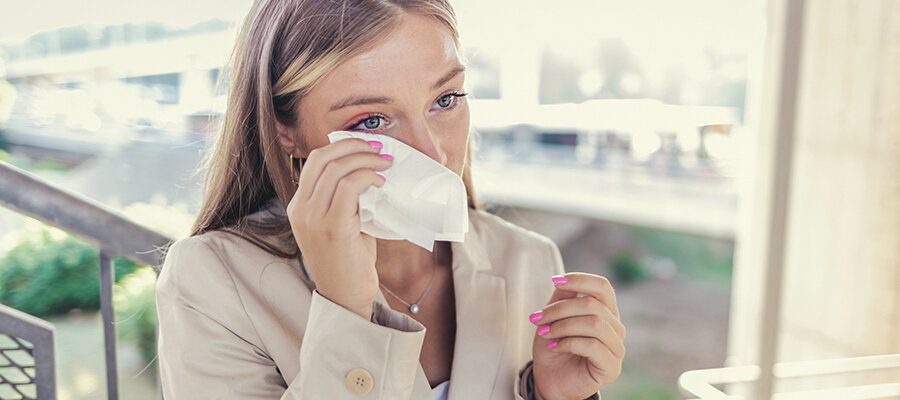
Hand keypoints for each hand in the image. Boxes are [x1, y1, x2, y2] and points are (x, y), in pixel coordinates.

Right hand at [286, 138, 391, 319]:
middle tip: (380, 149)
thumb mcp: (341, 225)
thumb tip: (369, 172)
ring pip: (336, 169)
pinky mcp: (332, 226)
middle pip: (323, 158)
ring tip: (385, 164)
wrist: (346, 298)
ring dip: (366, 159)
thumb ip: (346, 200)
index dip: (342, 147)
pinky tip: (380, 183)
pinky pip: (349, 186)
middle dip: (355, 146)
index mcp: (299, 206)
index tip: (367, 147)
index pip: (315, 161)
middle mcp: (300, 209)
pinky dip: (367, 177)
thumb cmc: (349, 262)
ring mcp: (313, 217)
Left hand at [530, 273, 625, 399]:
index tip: (555, 281)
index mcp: (606, 312)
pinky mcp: (612, 367)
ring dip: (562, 326)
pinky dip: (568, 343)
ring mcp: (616, 348)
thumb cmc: (554, 347)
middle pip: (592, 304)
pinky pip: (593, 346)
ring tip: (544, 333)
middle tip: (537, 318)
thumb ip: (562, 298)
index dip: (580, 280)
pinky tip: (555, 347)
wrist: (550, 380)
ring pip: (594, 324)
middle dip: (559, 309)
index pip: (603, 286)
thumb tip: (563, 280)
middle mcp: (616, 328)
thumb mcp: (554, 317)